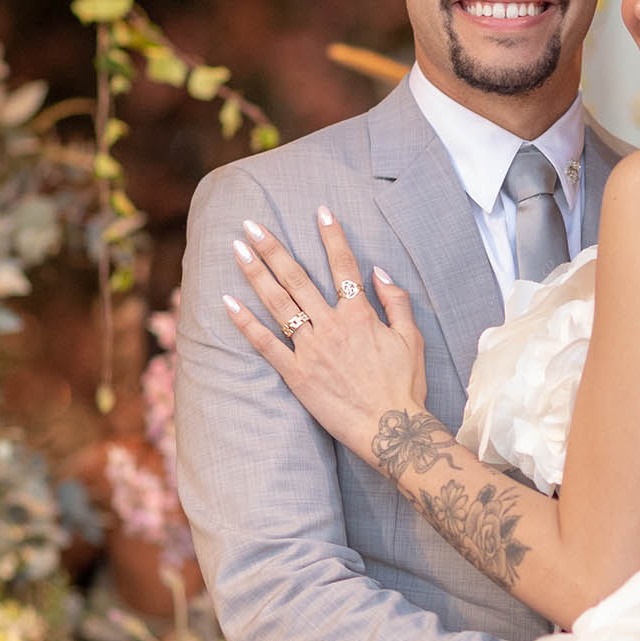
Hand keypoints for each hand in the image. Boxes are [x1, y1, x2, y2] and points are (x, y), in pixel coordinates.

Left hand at [224, 208, 427, 463]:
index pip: (343, 265)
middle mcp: (332, 326)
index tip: (319, 211)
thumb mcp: (412, 338)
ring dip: (255, 274)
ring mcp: (310, 350)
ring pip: (278, 304)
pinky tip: (228, 302)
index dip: (332, 236)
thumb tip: (379, 271)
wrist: (391, 429)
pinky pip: (266, 345)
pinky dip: (246, 323)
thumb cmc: (405, 386)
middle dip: (272, 248)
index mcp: (360, 314)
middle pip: (297, 278)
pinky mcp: (296, 375)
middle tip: (250, 224)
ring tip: (237, 250)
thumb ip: (397, 301)